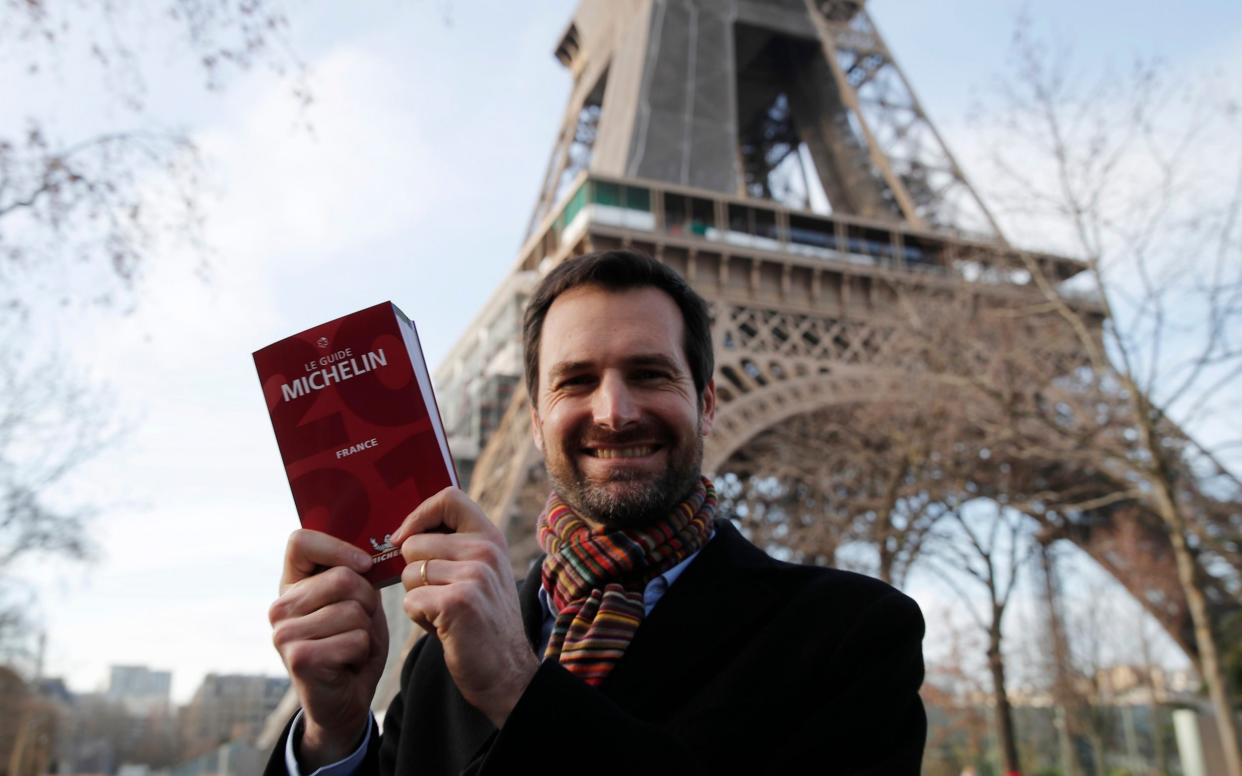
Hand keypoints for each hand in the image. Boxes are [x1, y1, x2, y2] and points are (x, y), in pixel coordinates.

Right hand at [268, 530, 387, 768]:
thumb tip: (367, 557)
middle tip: (358, 626)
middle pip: (343, 578)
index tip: (364, 564)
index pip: (300, 541)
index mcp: (291, 586)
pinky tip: (347, 664)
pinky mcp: (299, 658)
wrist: (343, 700)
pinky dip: (363, 652)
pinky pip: (355, 639)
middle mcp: (280, 607)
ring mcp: (284, 633)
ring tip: (351, 647)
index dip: (337, 547)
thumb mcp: (357, 603)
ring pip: (353, 610)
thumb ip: (356, 576)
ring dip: (366, 632)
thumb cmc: (352, 644)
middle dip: (367, 602)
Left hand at [391, 487, 538, 727]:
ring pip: (408, 573)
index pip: (448, 498)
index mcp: (490, 538)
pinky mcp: (458, 602)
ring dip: (416, 597)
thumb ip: (455, 548)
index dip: (419, 515)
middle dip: (414, 573)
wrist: (507, 674)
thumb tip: (403, 533)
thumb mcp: (480, 573)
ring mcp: (474, 575)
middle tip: (440, 596)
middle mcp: (485, 551)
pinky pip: (410, 600)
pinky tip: (442, 628)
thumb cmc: (483, 624)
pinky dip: (418, 618)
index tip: (406, 538)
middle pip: (414, 543)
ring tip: (444, 613)